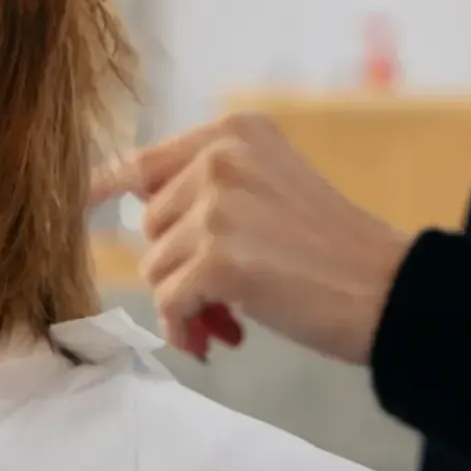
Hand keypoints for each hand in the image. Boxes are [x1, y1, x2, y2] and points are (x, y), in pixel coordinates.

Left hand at [93, 112, 414, 365]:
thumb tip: (137, 217)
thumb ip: (208, 190)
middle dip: (178, 268)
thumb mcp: (270, 188)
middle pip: (151, 224)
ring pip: (156, 266)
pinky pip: (170, 300)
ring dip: (186, 304)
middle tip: (218, 302)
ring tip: (227, 323)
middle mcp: (223, 157)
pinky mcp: (220, 257)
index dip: (105, 188)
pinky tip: (220, 339)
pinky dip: (187, 327)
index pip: (144, 160)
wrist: (390, 291)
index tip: (80, 204)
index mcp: (235, 131)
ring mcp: (219, 204)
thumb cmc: (332, 252)